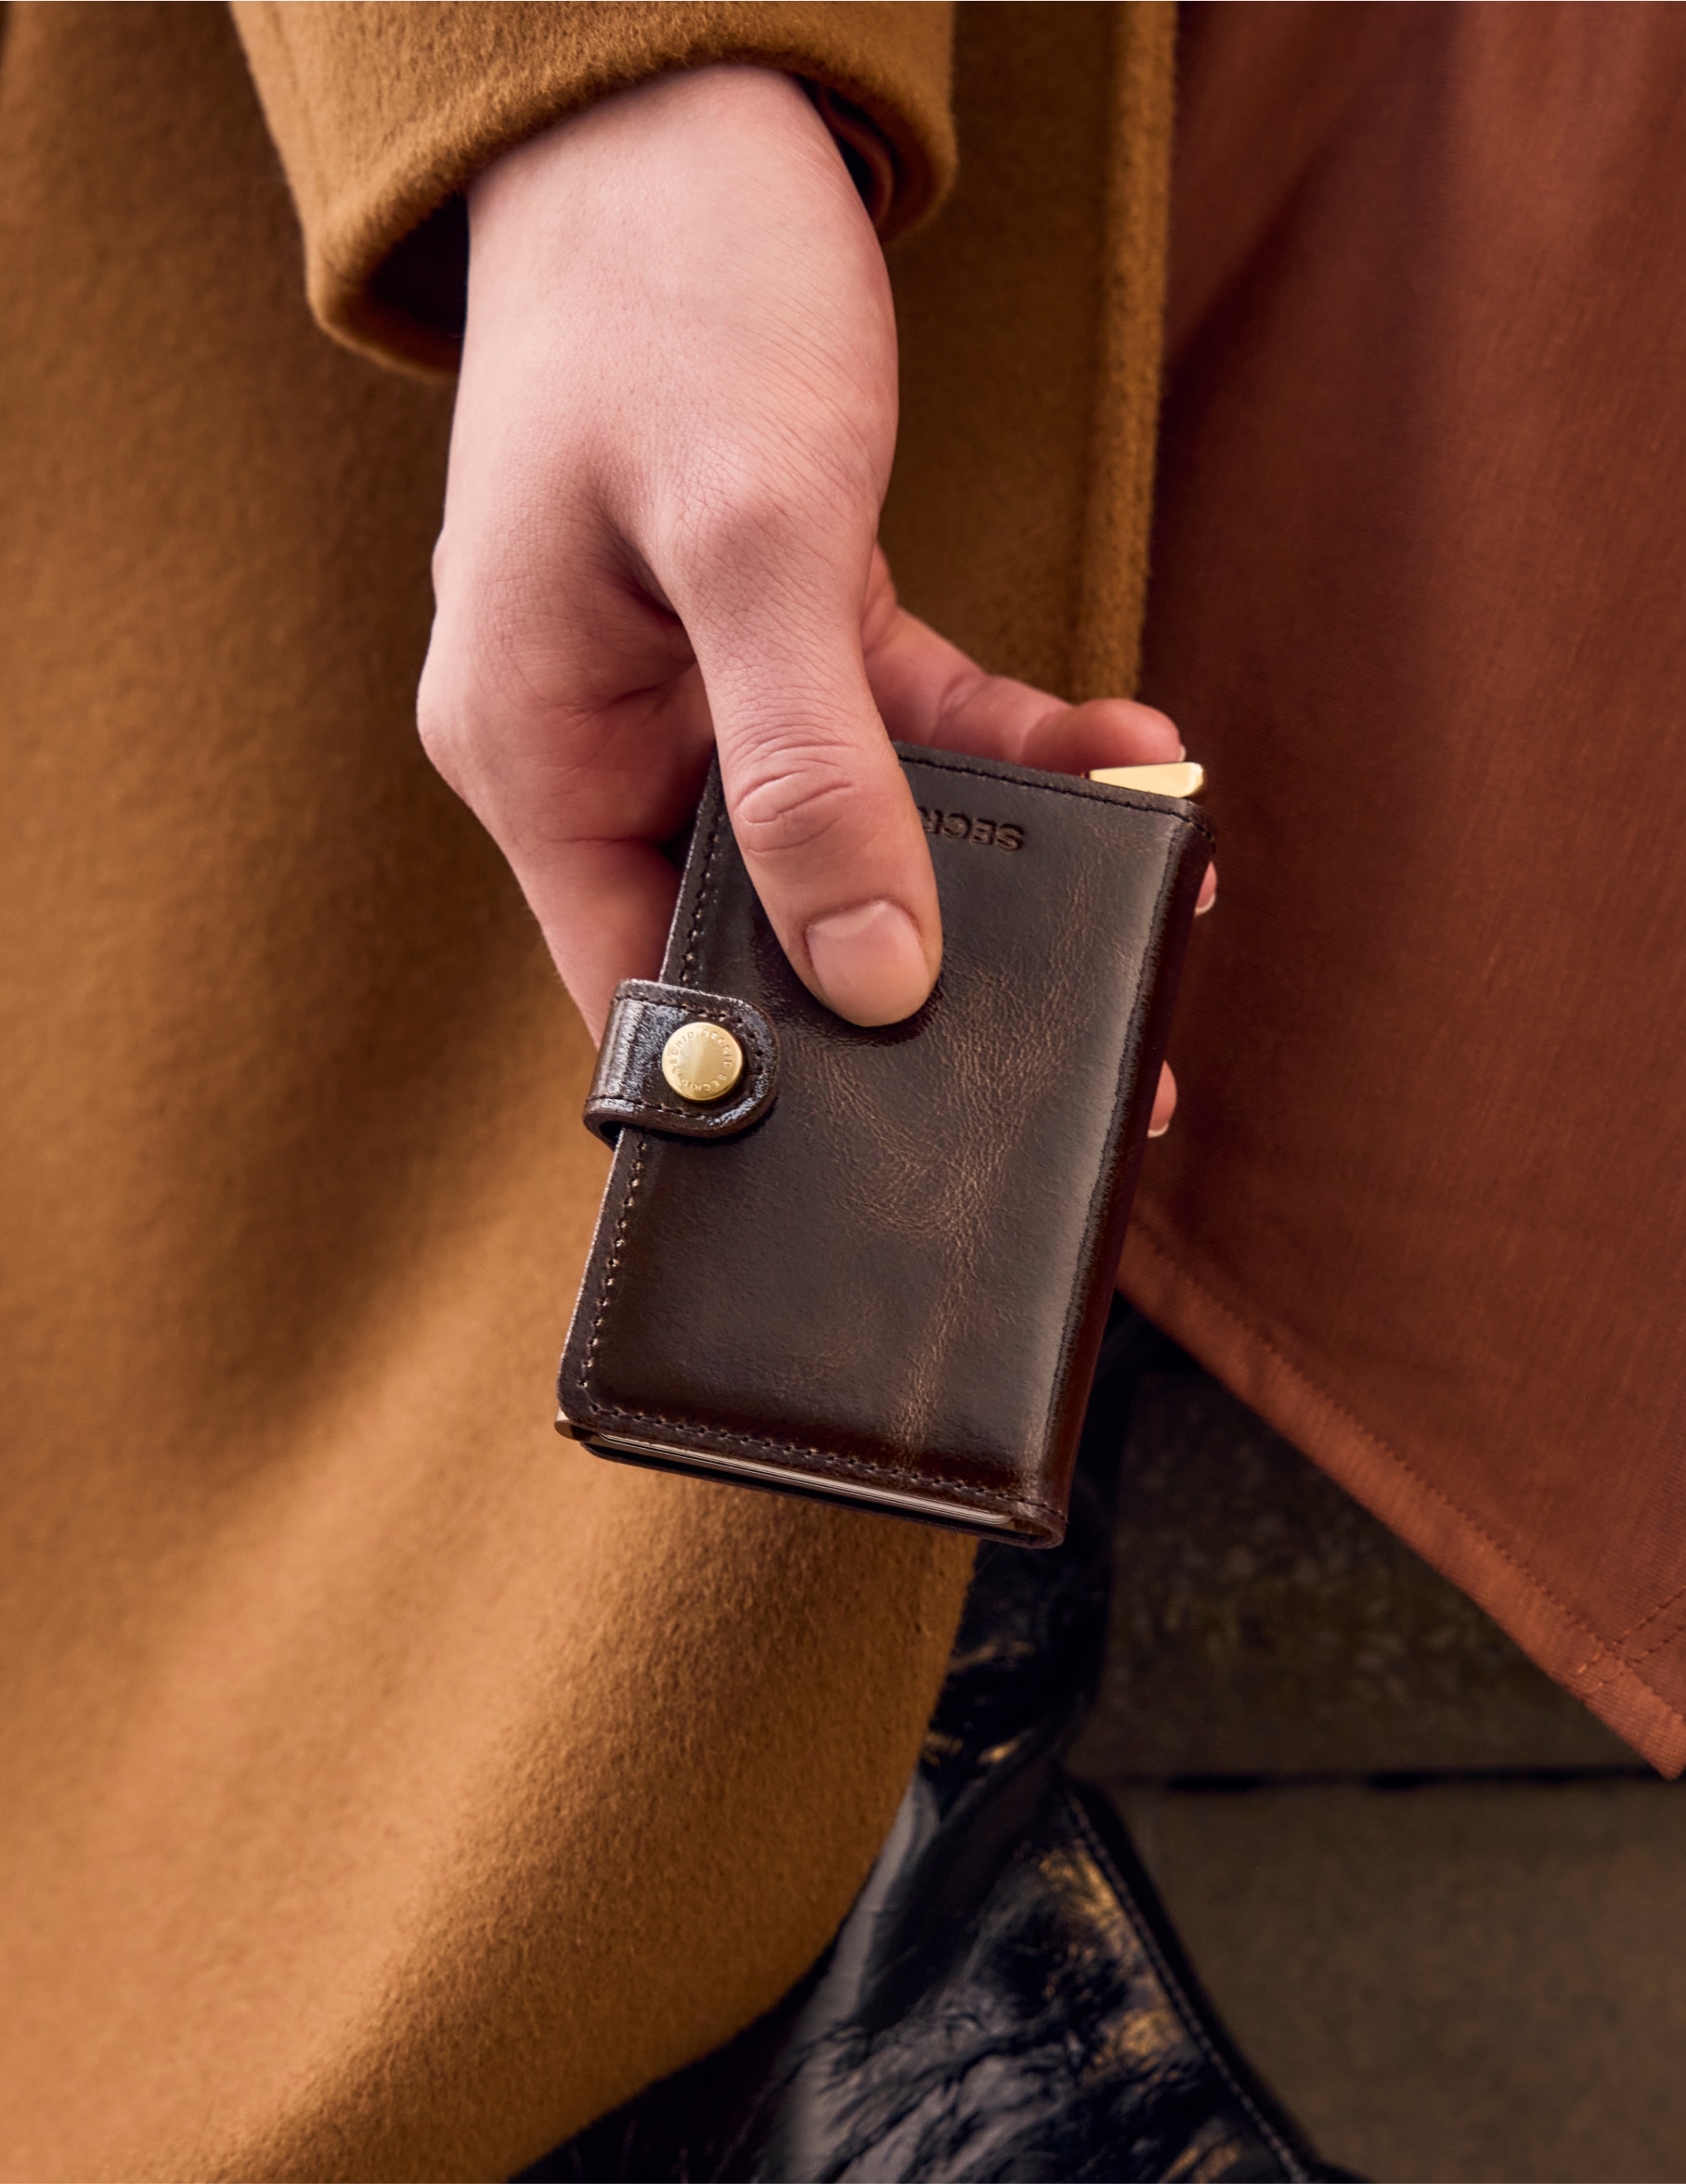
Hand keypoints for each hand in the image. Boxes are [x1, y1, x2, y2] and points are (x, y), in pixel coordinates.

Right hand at [419, 64, 1203, 1131]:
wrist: (682, 120)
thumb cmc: (673, 301)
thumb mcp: (749, 541)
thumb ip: (810, 767)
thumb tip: (878, 972)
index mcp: (537, 754)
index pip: (635, 986)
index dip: (759, 1082)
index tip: (902, 1147)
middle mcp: (609, 746)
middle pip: (761, 928)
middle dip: (920, 982)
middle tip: (1080, 1052)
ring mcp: (699, 692)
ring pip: (857, 835)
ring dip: (1006, 863)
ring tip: (1147, 897)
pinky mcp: (790, 629)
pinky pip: (909, 727)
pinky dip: (1017, 745)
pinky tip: (1131, 753)